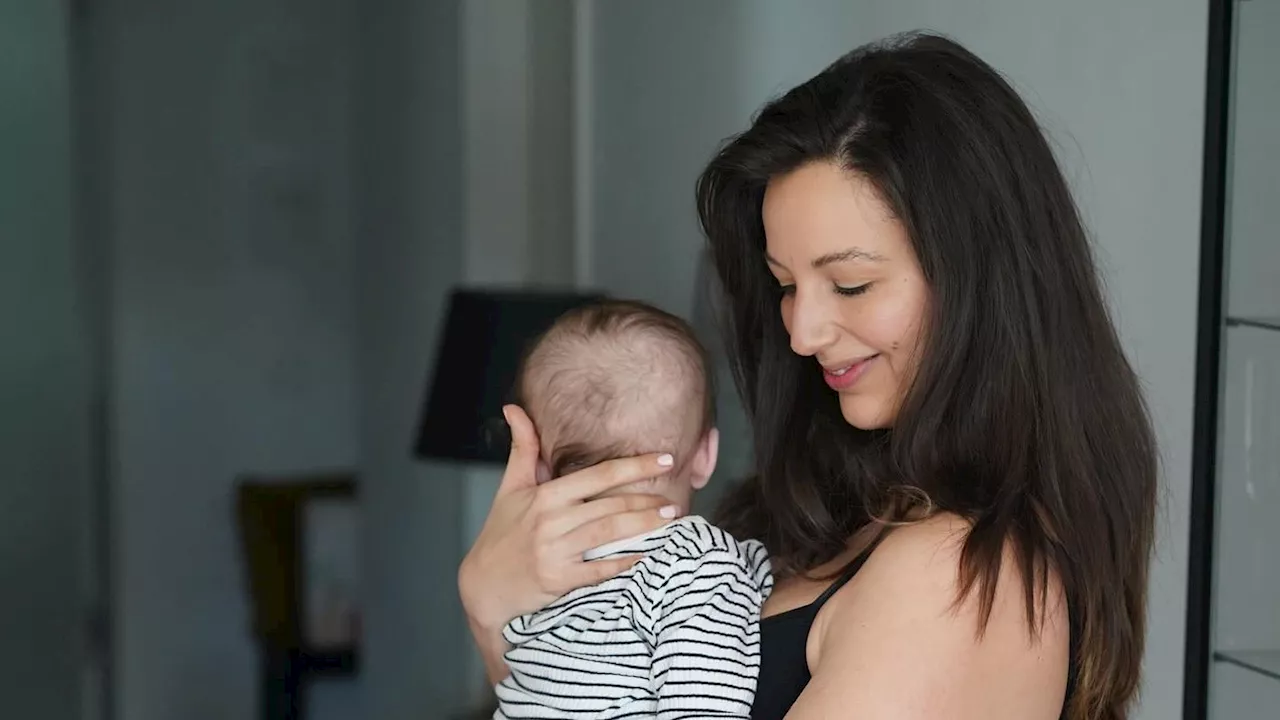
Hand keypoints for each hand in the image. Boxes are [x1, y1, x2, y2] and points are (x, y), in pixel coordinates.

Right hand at [458, 404, 679, 633]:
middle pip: (611, 505)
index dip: (634, 465)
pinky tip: (645, 555)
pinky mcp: (559, 579)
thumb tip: (514, 407)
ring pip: (610, 533)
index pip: (598, 475)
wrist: (483, 585)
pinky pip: (599, 569)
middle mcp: (551, 521)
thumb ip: (522, 447)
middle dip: (647, 500)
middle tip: (674, 497)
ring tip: (669, 519)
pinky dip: (624, 562)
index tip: (664, 459)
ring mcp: (555, 551)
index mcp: (545, 495)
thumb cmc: (500, 533)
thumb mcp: (510, 487)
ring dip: (644, 526)